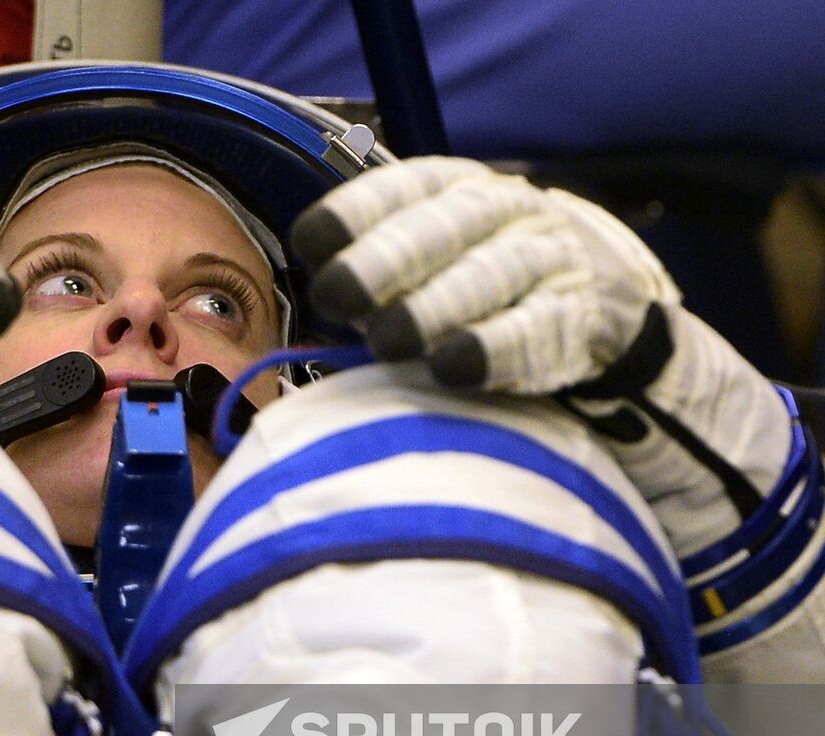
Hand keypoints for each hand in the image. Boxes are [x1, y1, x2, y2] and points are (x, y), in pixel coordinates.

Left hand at [289, 156, 791, 558]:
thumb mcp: (434, 256)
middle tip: (338, 295)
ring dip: (435, 308)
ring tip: (389, 341)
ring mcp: (548, 257)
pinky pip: (538, 327)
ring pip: (489, 275)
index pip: (402, 187)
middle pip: (443, 227)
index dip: (355, 213)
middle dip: (384, 260)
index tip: (312, 241)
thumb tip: (314, 301)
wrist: (603, 302)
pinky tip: (455, 367)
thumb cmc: (482, 282)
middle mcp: (504, 210)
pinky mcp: (582, 313)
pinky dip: (494, 348)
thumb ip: (377, 271)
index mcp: (455, 189)